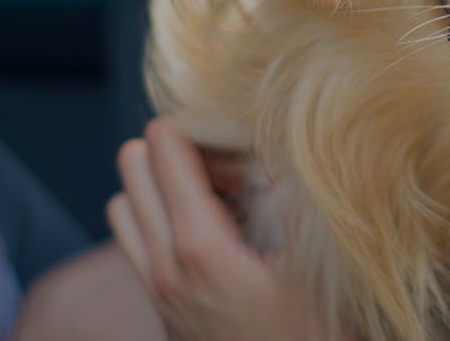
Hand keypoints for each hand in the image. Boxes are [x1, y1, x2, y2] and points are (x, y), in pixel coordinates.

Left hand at [108, 117, 346, 340]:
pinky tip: (222, 231)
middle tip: (233, 162)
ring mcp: (160, 291)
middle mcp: (165, 266)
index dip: (205, 129)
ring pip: (126, 205)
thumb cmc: (317, 337)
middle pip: (134, 166)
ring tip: (222, 192)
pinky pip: (138, 242)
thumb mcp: (322, 266)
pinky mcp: (166, 310)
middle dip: (180, 149)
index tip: (245, 142)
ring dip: (164, 184)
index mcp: (200, 247)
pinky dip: (164, 219)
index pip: (165, 148)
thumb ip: (298, 199)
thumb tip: (282, 143)